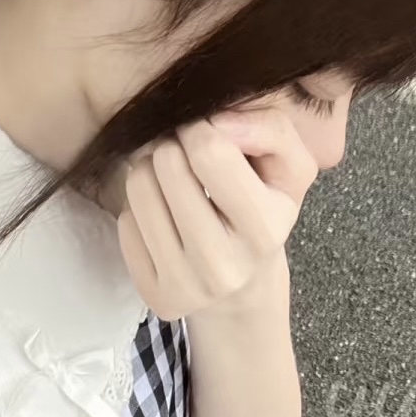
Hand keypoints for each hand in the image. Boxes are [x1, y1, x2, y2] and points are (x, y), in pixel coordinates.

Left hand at [118, 108, 317, 320]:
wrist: (247, 286)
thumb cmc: (267, 209)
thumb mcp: (290, 165)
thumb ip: (268, 129)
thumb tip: (216, 121)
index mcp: (265, 228)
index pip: (208, 152)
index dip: (202, 128)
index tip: (209, 135)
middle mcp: (224, 265)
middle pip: (167, 164)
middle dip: (175, 147)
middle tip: (189, 160)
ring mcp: (186, 285)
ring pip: (138, 187)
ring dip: (152, 171)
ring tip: (175, 185)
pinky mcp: (156, 296)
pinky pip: (125, 222)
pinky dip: (142, 209)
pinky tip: (167, 219)